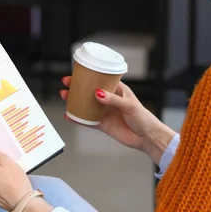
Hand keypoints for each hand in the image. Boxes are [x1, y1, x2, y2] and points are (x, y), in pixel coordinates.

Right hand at [60, 76, 175, 162]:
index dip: (88, 76)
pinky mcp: (103, 124)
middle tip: (66, 83)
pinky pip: (87, 120)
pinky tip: (69, 115)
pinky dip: (78, 118)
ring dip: (75, 101)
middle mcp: (110, 100)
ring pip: (86, 105)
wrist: (146, 137)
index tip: (77, 74)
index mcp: (117, 90)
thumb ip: (113, 100)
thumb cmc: (143, 117)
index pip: (100, 80)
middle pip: (90, 91)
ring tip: (64, 96)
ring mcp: (105, 112)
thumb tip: (98, 94)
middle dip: (77, 87)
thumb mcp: (129, 105)